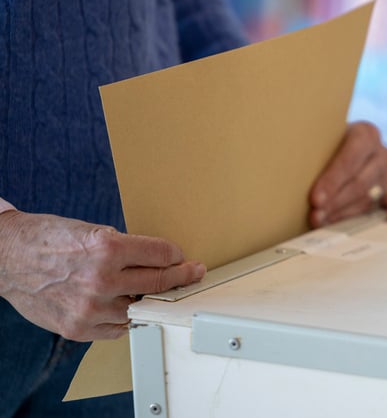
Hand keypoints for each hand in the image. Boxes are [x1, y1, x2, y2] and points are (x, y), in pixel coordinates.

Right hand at [0, 210, 204, 340]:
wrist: (8, 257)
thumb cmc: (51, 238)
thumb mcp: (95, 232)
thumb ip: (127, 249)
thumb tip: (160, 262)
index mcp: (107, 248)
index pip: (163, 255)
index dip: (177, 256)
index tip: (184, 258)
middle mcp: (101, 279)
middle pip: (159, 283)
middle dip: (182, 277)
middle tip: (194, 273)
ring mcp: (89, 308)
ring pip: (140, 309)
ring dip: (152, 300)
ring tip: (159, 292)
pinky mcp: (77, 328)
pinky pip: (117, 329)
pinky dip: (126, 317)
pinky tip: (128, 306)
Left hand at [309, 121, 386, 227]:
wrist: (333, 151)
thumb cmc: (321, 148)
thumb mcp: (317, 143)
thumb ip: (313, 154)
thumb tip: (294, 174)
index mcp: (366, 133)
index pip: (350, 158)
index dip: (333, 180)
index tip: (315, 198)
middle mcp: (381, 152)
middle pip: (360, 182)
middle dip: (335, 201)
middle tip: (315, 215)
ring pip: (369, 197)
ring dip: (345, 213)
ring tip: (322, 221)